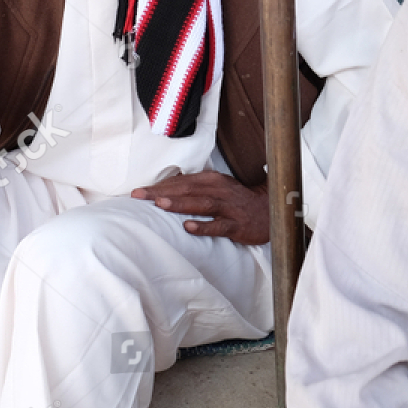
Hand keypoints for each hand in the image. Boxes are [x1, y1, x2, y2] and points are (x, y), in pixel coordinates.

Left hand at [131, 170, 269, 244]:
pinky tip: (189, 227)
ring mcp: (227, 208)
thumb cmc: (236, 200)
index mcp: (212, 180)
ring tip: (160, 204)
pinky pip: (218, 226)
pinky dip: (203, 226)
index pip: (181, 181)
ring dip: (180, 203)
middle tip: (139, 196)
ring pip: (201, 204)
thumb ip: (194, 187)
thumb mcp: (216, 187)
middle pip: (186, 189)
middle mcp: (218, 191)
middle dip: (161, 192)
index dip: (159, 185)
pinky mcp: (235, 225)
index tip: (138, 191)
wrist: (268, 210)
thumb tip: (166, 189)